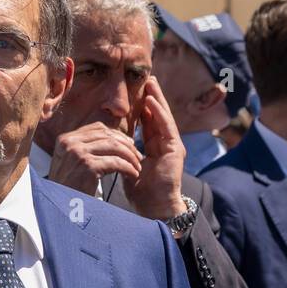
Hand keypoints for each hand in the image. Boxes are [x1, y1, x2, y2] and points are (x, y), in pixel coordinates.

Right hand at [46, 123, 141, 194]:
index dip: (117, 135)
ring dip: (130, 157)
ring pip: (114, 147)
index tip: (129, 144)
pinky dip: (128, 168)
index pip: (98, 128)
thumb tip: (113, 137)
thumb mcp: (72, 162)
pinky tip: (133, 175)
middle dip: (127, 145)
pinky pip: (116, 162)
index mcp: (66, 139)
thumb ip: (86, 148)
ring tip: (137, 167)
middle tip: (138, 157)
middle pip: (107, 135)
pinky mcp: (87, 166)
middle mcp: (70, 143)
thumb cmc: (69, 188)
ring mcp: (78, 153)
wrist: (60, 208)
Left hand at [125, 78, 186, 220]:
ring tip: (150, 83)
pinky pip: (167, 128)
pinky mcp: (175, 150)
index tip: (136, 92)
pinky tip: (152, 102)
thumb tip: (111, 143)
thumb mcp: (130, 166)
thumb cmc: (142, 191)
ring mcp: (172, 146)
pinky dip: (159, 114)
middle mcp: (165, 144)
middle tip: (146, 80)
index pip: (148, 123)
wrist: (155, 207)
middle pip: (157, 116)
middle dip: (152, 98)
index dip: (143, 108)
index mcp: (155, 148)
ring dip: (157, 100)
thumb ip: (125, 152)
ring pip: (164, 118)